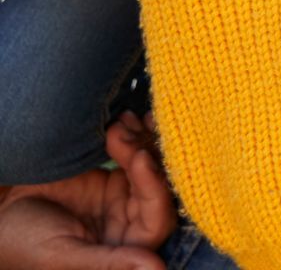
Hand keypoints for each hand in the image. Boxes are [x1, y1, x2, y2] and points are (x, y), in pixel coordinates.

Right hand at [0, 114, 176, 269]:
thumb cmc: (24, 248)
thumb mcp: (64, 255)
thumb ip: (109, 262)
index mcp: (123, 250)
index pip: (157, 221)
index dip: (155, 189)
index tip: (140, 158)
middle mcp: (129, 226)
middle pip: (159, 187)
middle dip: (146, 157)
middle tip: (127, 131)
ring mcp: (123, 201)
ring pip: (149, 167)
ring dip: (141, 141)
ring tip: (121, 122)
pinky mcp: (113, 180)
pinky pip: (133, 155)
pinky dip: (131, 136)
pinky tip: (120, 121)